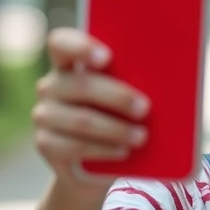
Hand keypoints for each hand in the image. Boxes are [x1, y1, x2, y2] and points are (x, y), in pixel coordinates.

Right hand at [32, 28, 150, 181]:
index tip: (107, 57)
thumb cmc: (117, 118)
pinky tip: (123, 151)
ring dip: (115, 129)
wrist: (94, 165)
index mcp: (68, 63)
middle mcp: (51, 86)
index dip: (81, 47)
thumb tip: (165, 80)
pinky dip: (103, 149)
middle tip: (145, 108)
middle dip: (117, 96)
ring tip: (142, 136)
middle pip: (81, 85)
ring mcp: (44, 115)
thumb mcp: (122, 97)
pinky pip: (76, 146)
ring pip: (82, 120)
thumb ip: (131, 81)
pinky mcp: (45, 144)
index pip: (62, 43)